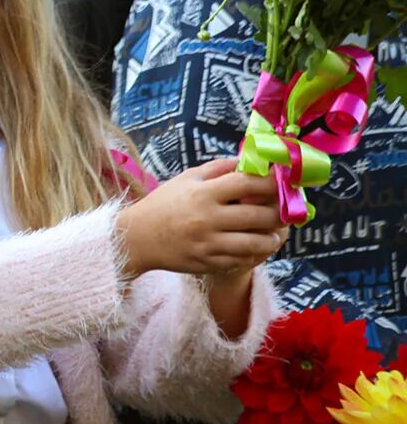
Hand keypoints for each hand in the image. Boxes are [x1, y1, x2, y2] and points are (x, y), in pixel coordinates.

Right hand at [117, 158, 284, 277]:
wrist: (137, 237)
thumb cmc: (163, 204)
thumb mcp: (186, 179)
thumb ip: (217, 169)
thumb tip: (247, 161)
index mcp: (203, 193)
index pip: (247, 184)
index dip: (271, 182)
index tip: (284, 181)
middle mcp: (207, 217)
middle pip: (259, 215)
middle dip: (279, 212)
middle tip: (287, 210)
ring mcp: (208, 242)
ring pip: (256, 242)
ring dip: (271, 237)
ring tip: (273, 233)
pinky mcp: (208, 261)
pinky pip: (241, 258)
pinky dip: (252, 252)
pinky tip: (253, 245)